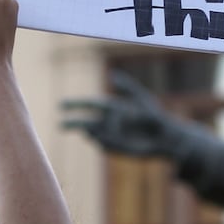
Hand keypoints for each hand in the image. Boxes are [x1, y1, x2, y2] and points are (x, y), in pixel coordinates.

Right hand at [62, 70, 190, 158]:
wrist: (164, 138)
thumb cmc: (154, 116)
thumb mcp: (141, 99)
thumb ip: (126, 87)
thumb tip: (112, 75)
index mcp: (111, 107)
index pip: (89, 104)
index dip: (75, 105)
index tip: (61, 106)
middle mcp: (107, 121)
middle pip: (85, 121)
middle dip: (72, 123)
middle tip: (59, 125)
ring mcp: (110, 136)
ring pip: (94, 134)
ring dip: (96, 132)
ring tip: (107, 130)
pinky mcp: (114, 148)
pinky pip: (104, 145)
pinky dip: (106, 142)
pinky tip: (118, 140)